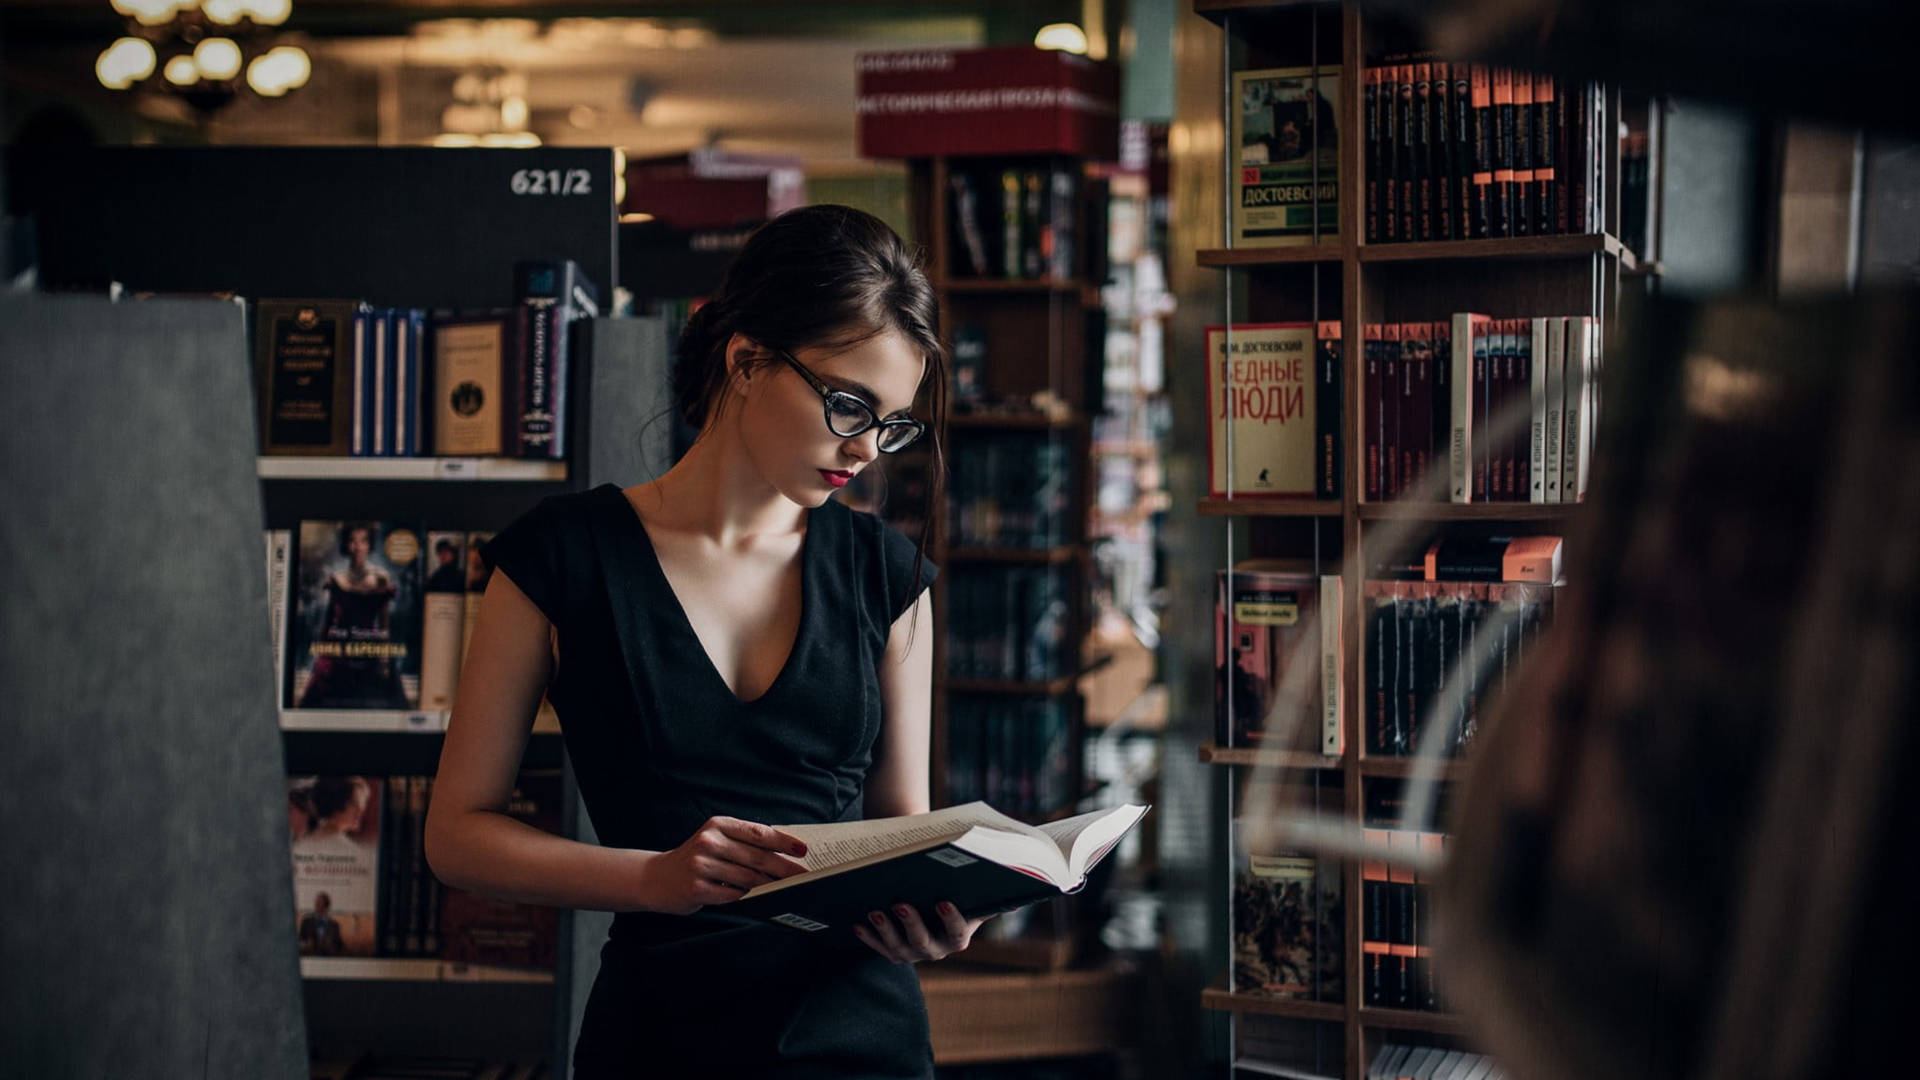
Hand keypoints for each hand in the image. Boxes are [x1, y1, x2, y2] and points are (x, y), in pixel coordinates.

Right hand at [640, 816, 809, 915]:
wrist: (657, 878)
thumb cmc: (697, 859)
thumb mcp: (717, 840)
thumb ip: (744, 843)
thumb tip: (786, 855)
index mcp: (718, 824)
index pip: (758, 832)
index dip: (784, 842)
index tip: (803, 850)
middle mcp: (709, 841)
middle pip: (757, 857)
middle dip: (785, 868)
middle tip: (805, 877)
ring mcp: (701, 864)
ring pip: (748, 878)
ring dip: (771, 886)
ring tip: (789, 891)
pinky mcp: (696, 888)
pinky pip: (732, 895)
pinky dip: (749, 899)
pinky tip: (761, 901)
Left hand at [854, 901, 993, 963]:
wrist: (934, 912)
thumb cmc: (957, 899)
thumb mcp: (974, 901)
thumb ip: (991, 898)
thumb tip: (1019, 894)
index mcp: (958, 938)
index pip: (957, 933)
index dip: (951, 919)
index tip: (943, 901)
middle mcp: (936, 951)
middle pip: (923, 943)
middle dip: (911, 924)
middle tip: (900, 904)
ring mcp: (912, 954)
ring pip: (898, 948)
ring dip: (884, 931)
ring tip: (874, 910)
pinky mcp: (893, 952)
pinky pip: (878, 948)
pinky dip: (868, 937)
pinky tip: (857, 923)